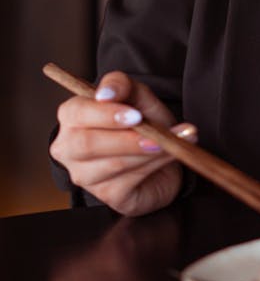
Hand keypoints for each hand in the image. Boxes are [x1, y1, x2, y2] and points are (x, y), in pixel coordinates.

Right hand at [50, 71, 197, 216]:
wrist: (161, 154)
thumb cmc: (143, 121)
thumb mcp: (138, 96)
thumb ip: (122, 86)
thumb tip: (106, 93)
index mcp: (72, 115)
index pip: (77, 112)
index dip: (106, 114)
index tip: (135, 114)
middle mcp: (69, 147)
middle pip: (87, 144)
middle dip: (126, 139)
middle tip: (155, 135)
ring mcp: (84, 174)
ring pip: (113, 163)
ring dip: (147, 152)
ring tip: (170, 142)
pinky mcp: (106, 195)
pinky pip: (129, 180)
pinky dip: (153, 164)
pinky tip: (167, 155)